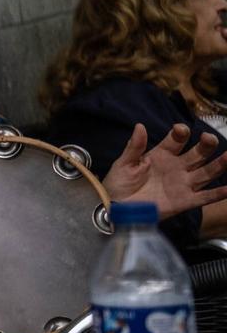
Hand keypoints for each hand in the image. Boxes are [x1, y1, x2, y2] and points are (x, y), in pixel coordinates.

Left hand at [102, 122, 226, 218]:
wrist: (115, 207)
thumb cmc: (118, 183)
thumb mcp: (124, 163)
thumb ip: (134, 147)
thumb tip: (140, 126)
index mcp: (162, 155)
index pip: (176, 140)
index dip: (180, 133)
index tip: (180, 129)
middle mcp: (177, 167)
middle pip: (197, 154)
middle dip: (205, 145)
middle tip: (209, 138)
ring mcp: (182, 184)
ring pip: (206, 172)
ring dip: (219, 164)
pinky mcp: (184, 201)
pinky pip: (204, 197)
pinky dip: (218, 193)